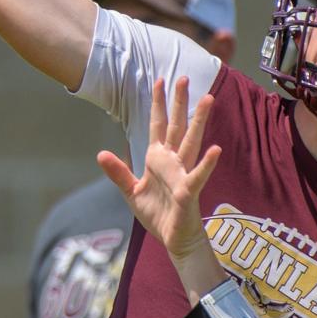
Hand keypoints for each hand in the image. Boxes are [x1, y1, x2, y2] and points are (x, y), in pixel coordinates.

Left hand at [97, 77, 220, 262]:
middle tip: (183, 77)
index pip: (158, 125)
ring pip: (192, 142)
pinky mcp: (189, 191)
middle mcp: (172, 161)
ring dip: (199, 121)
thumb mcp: (131, 191)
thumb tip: (101, 154)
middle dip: (179, 102)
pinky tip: (216, 149)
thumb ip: (118, 172)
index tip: (158, 81)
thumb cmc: (157, 214)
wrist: (173, 240)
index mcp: (158, 159)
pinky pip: (198, 175)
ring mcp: (182, 174)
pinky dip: (207, 163)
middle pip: (177, 125)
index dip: (157, 104)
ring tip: (208, 99)